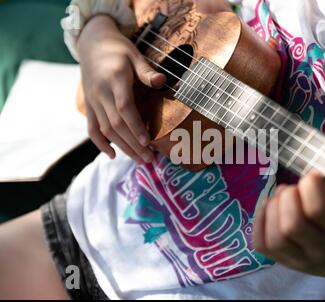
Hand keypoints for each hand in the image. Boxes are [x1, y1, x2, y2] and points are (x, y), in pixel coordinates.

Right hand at [77, 15, 166, 163]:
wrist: (91, 43)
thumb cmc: (118, 49)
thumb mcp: (134, 55)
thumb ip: (147, 71)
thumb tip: (162, 81)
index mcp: (115, 79)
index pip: (124, 107)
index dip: (136, 126)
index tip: (148, 142)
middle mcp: (101, 92)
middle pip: (116, 124)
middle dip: (133, 144)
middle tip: (150, 159)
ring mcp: (93, 101)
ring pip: (105, 129)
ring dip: (122, 147)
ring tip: (140, 160)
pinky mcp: (88, 105)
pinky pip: (91, 128)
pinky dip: (100, 143)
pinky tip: (113, 155)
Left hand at [253, 135, 324, 286]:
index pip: (317, 210)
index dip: (310, 186)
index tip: (314, 176)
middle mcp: (320, 250)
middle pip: (291, 225)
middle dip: (288, 197)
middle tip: (294, 187)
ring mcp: (299, 259)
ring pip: (275, 237)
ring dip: (274, 208)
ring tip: (283, 196)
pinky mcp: (282, 261)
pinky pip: (261, 243)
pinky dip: (260, 219)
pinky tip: (271, 206)